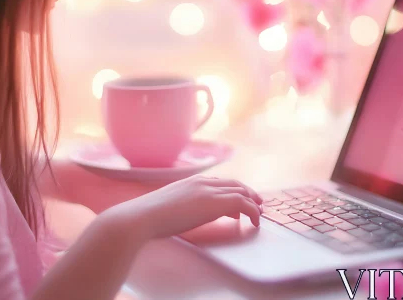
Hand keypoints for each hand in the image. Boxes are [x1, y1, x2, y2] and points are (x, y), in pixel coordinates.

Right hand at [102, 175, 263, 240]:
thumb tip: (186, 213)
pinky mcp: (215, 202)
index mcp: (191, 181)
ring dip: (253, 202)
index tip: (238, 202)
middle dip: (248, 193)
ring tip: (260, 213)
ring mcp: (209, 190)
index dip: (231, 191)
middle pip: (234, 184)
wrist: (142, 216)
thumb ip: (181, 205)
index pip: (219, 182)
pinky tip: (254, 222)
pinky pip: (243, 203)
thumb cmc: (148, 216)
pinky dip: (253, 211)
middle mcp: (202, 182)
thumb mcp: (168, 205)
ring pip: (241, 191)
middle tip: (258, 204)